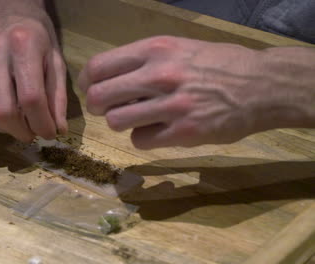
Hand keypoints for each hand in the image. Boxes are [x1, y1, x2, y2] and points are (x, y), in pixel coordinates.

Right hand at [0, 0, 67, 141]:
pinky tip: (7, 112)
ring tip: (21, 124)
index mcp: (23, 46)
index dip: (42, 123)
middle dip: (21, 131)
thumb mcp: (55, 59)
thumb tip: (58, 129)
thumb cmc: (36, 34)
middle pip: (3, 111)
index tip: (50, 134)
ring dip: (6, 129)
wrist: (3, 9)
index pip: (31, 98)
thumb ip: (57, 96)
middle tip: (33, 133)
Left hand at [79, 36, 314, 148]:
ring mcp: (172, 106)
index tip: (91, 89)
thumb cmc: (218, 64)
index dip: (87, 82)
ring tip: (137, 119)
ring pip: (117, 122)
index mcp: (156, 49)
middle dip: (97, 106)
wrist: (262, 85)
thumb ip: (144, 60)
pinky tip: (157, 131)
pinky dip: (143, 138)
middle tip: (108, 109)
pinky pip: (140, 141)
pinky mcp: (183, 133)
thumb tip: (111, 79)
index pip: (99, 67)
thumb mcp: (179, 48)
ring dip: (120, 123)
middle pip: (100, 97)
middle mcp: (159, 75)